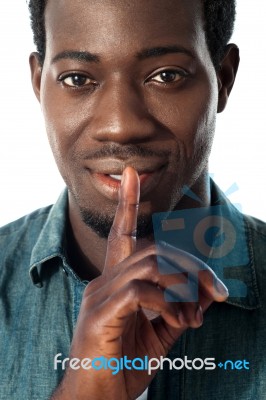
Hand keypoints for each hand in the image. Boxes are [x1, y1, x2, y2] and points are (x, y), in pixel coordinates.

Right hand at [52, 167, 227, 399]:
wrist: (97, 398)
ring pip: (150, 265)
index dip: (127, 202)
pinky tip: (180, 321)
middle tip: (217, 292)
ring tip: (196, 316)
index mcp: (115, 280)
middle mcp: (104, 279)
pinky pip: (141, 291)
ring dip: (183, 286)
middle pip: (154, 250)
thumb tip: (205, 295)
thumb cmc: (126, 363)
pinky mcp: (100, 313)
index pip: (122, 233)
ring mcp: (99, 294)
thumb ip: (180, 308)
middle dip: (191, 266)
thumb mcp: (160, 332)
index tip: (132, 174)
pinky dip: (169, 303)